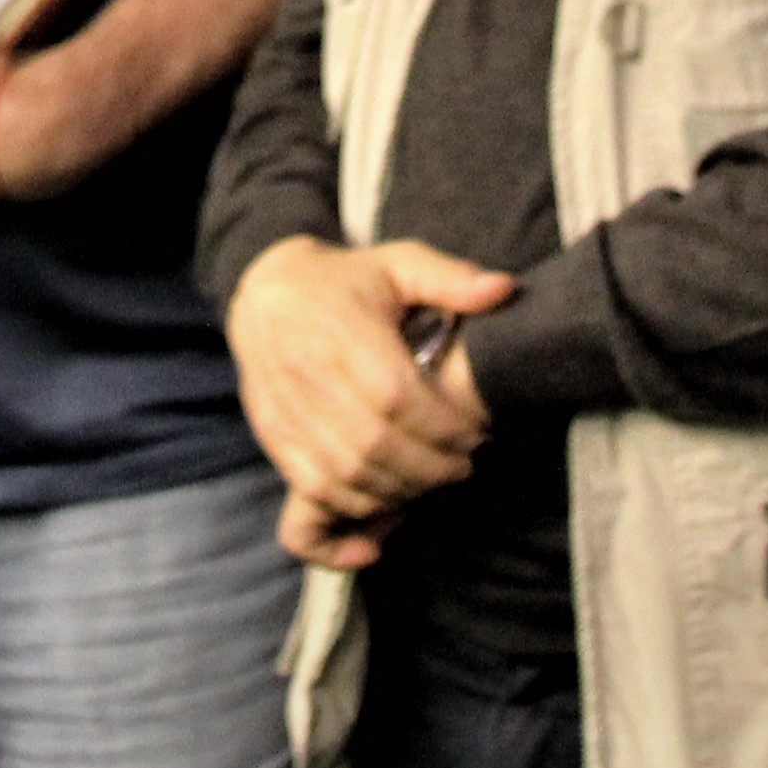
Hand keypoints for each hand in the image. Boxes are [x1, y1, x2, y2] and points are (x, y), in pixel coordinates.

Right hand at [222, 236, 511, 559]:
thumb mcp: (398, 263)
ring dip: (399, 490)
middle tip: (464, 463)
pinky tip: (391, 497)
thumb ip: (450, 278)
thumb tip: (503, 290)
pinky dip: (357, 505)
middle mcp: (309, 375)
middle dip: (430, 467)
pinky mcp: (275, 437)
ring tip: (433, 478)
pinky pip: (314, 489)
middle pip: (375, 445)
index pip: (396, 397)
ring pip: (346, 475)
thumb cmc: (345, 280)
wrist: (264, 293)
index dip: (443, 426)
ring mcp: (286, 412)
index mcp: (343, 332)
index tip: (476, 431)